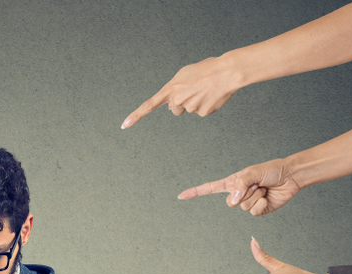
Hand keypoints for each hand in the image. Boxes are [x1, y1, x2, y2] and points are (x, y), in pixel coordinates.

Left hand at [121, 55, 239, 126]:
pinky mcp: (202, 113)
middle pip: (175, 109)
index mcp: (171, 88)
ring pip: (188, 110)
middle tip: (194, 90)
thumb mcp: (185, 75)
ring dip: (195, 102)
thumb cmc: (207, 69)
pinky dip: (207, 105)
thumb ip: (175, 89)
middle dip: (181, 103)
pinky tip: (212, 95)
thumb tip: (173, 105)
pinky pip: (201, 112)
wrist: (227, 71)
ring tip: (205, 89)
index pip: (149, 105)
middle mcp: (177, 99)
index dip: (136, 116)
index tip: (124, 126)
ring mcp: (189, 108)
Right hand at [178, 159, 301, 215]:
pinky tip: (268, 197)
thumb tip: (232, 201)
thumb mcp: (252, 172)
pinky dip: (262, 204)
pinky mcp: (258, 211)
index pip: (209, 188)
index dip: (195, 192)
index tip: (181, 196)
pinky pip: (254, 213)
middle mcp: (238, 194)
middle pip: (231, 202)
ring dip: (256, 197)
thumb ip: (239, 185)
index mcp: (233, 183)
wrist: (290, 177)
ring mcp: (248, 203)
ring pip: (244, 207)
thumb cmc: (271, 170)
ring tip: (264, 189)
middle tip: (257, 184)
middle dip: (245, 193)